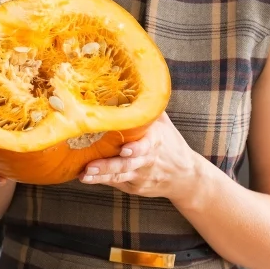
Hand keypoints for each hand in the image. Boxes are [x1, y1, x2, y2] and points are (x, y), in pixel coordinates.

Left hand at [78, 112, 200, 198]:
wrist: (185, 176)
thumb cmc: (171, 144)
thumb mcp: (164, 125)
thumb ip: (148, 109)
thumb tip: (133, 82)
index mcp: (155, 142)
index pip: (146, 146)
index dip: (136, 148)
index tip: (124, 150)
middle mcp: (147, 160)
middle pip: (127, 165)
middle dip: (108, 166)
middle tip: (90, 165)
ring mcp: (140, 175)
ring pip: (119, 176)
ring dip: (100, 175)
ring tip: (84, 174)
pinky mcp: (134, 186)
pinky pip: (116, 182)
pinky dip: (101, 180)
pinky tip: (86, 178)